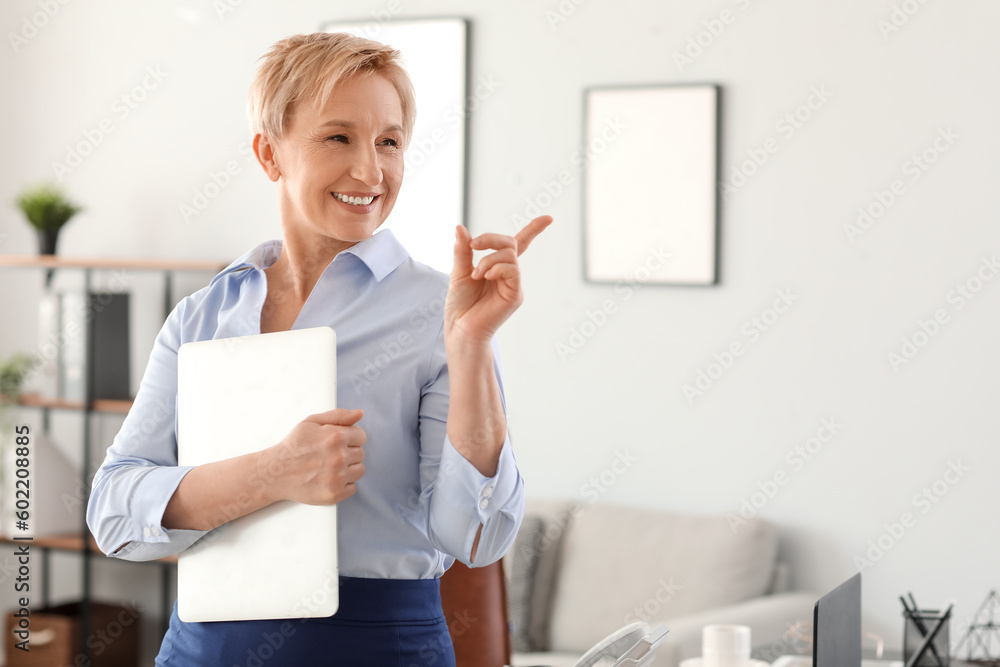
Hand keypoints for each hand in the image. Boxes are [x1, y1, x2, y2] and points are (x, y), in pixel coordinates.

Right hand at [257, 408, 365, 504]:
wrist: (275, 473)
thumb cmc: (293, 446)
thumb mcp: (312, 422)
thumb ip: (338, 416)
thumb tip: (360, 414)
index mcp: (336, 437)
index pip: (361, 436)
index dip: (350, 438)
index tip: (338, 443)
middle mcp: (339, 457)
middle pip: (360, 454)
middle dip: (347, 453)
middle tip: (329, 455)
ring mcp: (337, 477)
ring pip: (359, 470)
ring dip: (348, 469)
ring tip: (329, 467)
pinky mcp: (334, 494)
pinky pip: (352, 488)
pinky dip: (343, 485)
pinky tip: (328, 479)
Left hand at [445, 215, 552, 344]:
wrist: (460, 327)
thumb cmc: (460, 304)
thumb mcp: (459, 271)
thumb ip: (463, 251)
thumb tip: (460, 228)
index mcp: (497, 266)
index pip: (519, 244)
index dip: (534, 230)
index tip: (548, 218)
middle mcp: (508, 274)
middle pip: (510, 243)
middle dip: (490, 239)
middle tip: (472, 246)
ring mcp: (513, 284)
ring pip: (509, 255)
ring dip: (488, 259)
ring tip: (476, 274)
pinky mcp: (515, 295)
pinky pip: (513, 271)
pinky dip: (497, 268)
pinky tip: (486, 276)